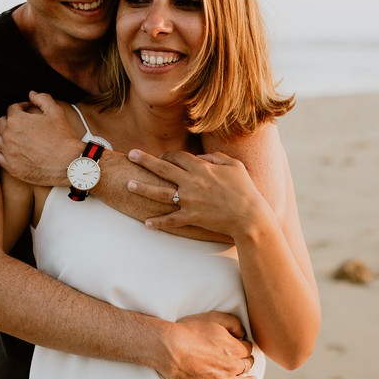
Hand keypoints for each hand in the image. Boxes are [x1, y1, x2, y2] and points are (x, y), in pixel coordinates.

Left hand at [0, 92, 83, 185]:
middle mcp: (9, 136)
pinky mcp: (11, 167)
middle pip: (1, 123)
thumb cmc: (63, 137)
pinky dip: (0, 149)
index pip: (12, 109)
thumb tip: (32, 94)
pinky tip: (8, 148)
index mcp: (17, 120)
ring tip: (11, 134)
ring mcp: (8, 153)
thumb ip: (42, 98)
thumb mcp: (56, 112)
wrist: (68, 163)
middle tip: (21, 122)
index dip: (21, 107)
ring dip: (1, 133)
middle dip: (10, 119)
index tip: (27, 109)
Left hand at [127, 150, 271, 237]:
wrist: (249, 216)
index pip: (178, 156)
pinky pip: (171, 220)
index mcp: (201, 168)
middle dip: (145, 161)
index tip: (162, 157)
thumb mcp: (234, 165)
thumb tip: (200, 157)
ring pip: (160, 193)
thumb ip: (216, 157)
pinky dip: (158, 223)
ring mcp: (189, 201)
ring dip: (143, 188)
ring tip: (129, 184)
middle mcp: (191, 182)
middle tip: (131, 155)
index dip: (168, 155)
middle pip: (163, 169)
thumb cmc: (245, 189)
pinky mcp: (191, 217)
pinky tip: (146, 223)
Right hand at [157, 312, 256, 378]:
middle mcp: (232, 366)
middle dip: (245, 362)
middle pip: (246, 365)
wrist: (169, 348)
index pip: (247, 348)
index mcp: (234, 348)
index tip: (239, 346)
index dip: (243, 346)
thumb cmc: (189, 331)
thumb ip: (234, 323)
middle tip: (241, 361)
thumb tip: (243, 333)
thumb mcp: (214, 318)